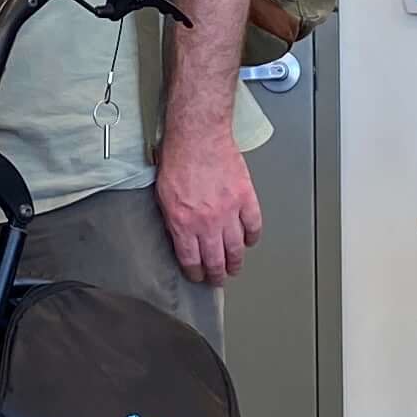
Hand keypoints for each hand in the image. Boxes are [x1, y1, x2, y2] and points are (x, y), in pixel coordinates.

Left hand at [156, 128, 265, 289]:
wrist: (198, 136)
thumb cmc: (178, 158)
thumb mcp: (163, 194)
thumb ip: (173, 218)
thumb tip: (179, 234)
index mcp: (183, 223)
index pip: (191, 259)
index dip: (195, 272)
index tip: (197, 276)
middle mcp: (207, 222)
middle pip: (215, 260)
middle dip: (216, 275)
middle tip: (217, 280)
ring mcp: (229, 212)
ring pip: (236, 248)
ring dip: (235, 262)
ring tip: (234, 268)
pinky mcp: (245, 198)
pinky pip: (253, 225)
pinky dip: (252, 237)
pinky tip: (249, 241)